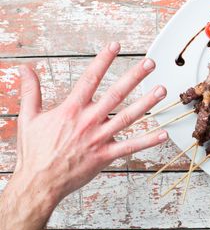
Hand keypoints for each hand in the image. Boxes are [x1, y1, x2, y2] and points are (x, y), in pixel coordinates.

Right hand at [13, 42, 168, 203]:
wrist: (38, 183)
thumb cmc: (34, 152)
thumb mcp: (29, 118)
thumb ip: (30, 91)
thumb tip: (25, 69)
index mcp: (71, 109)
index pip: (90, 78)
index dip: (103, 60)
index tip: (115, 46)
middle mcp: (88, 121)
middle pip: (116, 94)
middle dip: (134, 76)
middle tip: (150, 63)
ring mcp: (99, 138)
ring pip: (128, 117)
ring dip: (147, 103)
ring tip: (162, 90)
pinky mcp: (105, 156)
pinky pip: (130, 147)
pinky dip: (148, 141)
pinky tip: (163, 134)